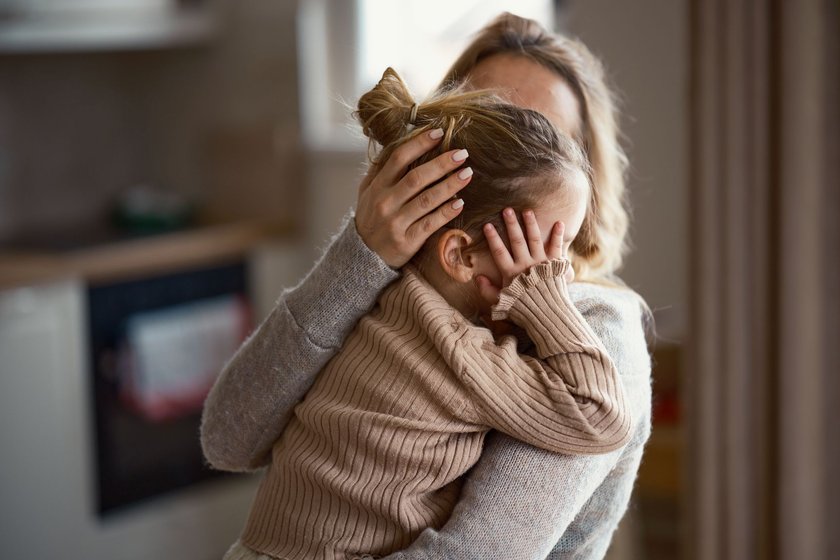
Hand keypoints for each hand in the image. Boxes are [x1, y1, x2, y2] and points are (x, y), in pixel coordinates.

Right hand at [355, 128, 472, 267]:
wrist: (363, 256)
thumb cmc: (370, 219)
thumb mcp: (366, 193)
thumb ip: (379, 171)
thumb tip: (395, 145)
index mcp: (377, 186)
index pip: (399, 158)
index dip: (419, 143)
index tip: (439, 133)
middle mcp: (386, 202)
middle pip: (417, 177)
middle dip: (441, 164)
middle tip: (462, 154)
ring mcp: (396, 222)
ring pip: (427, 200)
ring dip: (450, 186)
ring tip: (467, 174)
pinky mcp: (407, 241)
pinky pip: (430, 223)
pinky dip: (446, 212)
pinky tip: (460, 203)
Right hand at [473, 208, 567, 331]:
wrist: (546, 314)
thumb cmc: (521, 308)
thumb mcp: (500, 302)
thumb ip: (487, 290)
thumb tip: (477, 277)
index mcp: (511, 272)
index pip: (499, 251)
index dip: (493, 238)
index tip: (487, 225)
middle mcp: (525, 264)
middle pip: (516, 240)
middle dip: (511, 224)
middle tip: (507, 210)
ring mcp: (540, 263)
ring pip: (534, 239)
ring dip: (530, 224)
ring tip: (527, 211)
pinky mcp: (554, 265)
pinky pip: (556, 247)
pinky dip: (558, 235)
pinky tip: (559, 223)